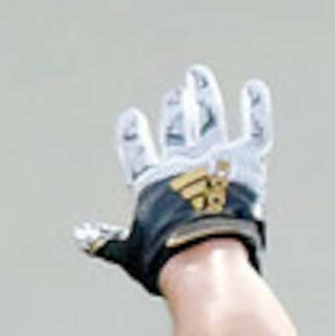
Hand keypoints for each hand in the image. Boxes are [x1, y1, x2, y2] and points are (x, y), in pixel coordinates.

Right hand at [74, 64, 273, 292]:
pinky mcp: (247, 163)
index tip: (131, 118)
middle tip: (176, 94)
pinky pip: (255, 129)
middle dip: (175, 110)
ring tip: (198, 75)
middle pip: (177, 129)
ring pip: (210, 119)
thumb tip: (79, 237)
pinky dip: (255, 107)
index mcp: (154, 183)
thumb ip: (106, 240)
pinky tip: (253, 88)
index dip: (134, 136)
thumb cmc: (167, 260)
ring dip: (203, 96)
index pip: (139, 153)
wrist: (204, 257)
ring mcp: (215, 160)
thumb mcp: (130, 250)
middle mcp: (184, 164)